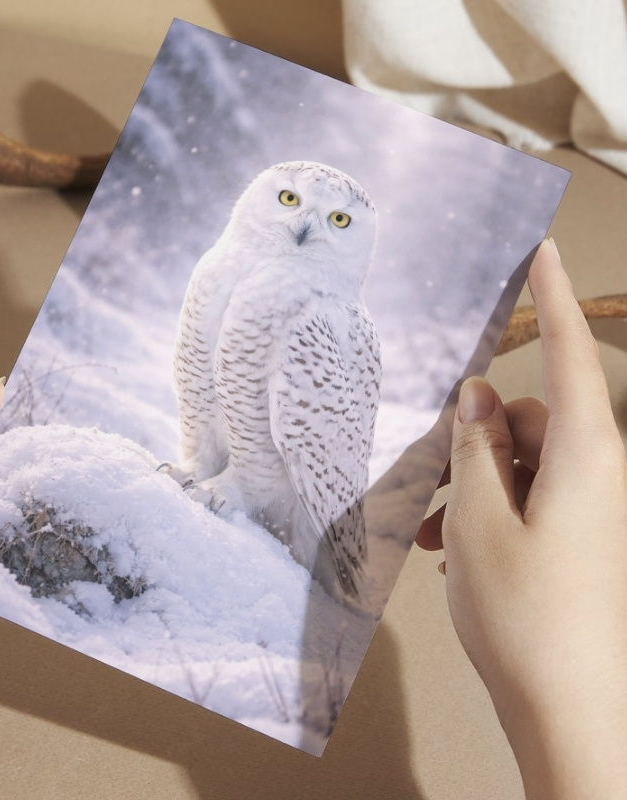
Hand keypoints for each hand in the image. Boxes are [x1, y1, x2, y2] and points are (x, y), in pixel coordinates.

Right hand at [417, 239, 626, 797]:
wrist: (568, 708)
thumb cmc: (526, 614)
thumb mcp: (480, 520)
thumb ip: (477, 450)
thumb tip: (476, 399)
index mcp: (586, 456)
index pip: (569, 354)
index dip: (553, 298)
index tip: (541, 252)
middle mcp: (597, 473)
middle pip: (530, 417)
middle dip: (477, 437)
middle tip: (435, 477)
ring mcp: (591, 507)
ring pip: (522, 462)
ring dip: (474, 484)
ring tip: (434, 530)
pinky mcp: (578, 534)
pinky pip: (528, 496)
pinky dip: (489, 510)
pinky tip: (452, 547)